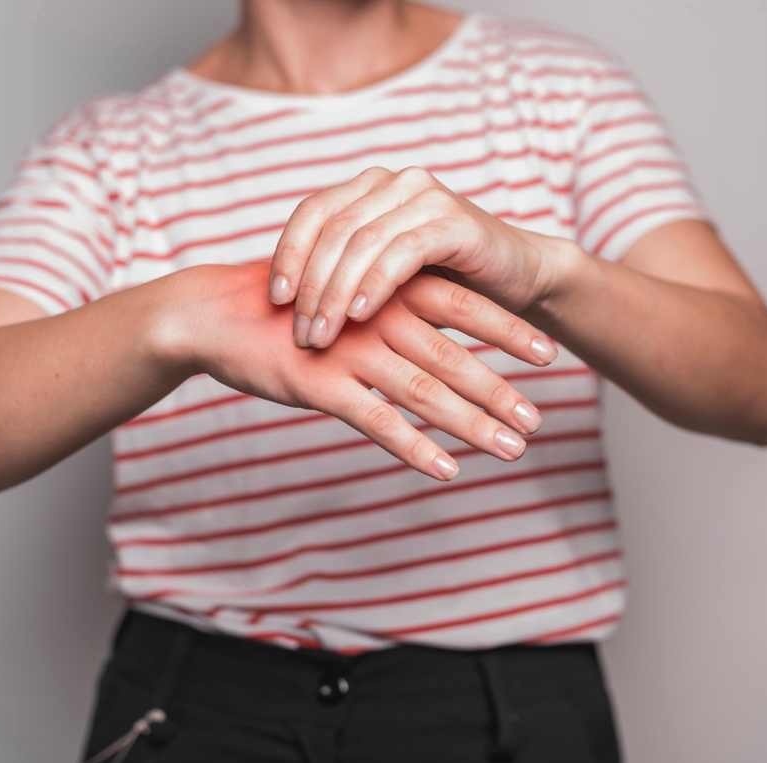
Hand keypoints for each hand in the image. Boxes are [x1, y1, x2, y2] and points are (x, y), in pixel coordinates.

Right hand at [169, 263, 556, 480]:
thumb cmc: (294, 304)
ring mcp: (351, 351)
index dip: (509, 330)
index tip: (550, 354)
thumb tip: (445, 322)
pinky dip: (414, 447)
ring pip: (425, 392)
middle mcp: (379, 316)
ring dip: (473, 424)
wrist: (216, 313)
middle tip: (539, 419)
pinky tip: (446, 470)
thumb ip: (398, 302)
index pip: (465, 306)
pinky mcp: (321, 383)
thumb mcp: (352, 290)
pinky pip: (376, 421)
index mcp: (391, 287)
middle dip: (501, 390)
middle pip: (455, 356)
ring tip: (512, 449)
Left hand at [265, 166, 574, 347]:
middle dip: (311, 285)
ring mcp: (426, 196)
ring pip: (363, 241)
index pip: (312, 213)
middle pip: (333, 229)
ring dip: (337, 292)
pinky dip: (376, 284)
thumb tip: (284, 310)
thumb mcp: (385, 280)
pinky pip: (402, 251)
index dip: (287, 255)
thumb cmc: (447, 286)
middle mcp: (395, 182)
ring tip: (323, 335)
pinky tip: (360, 315)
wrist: (519, 280)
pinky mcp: (454, 221)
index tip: (273, 301)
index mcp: (371, 188)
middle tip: (301, 333)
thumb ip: (343, 278)